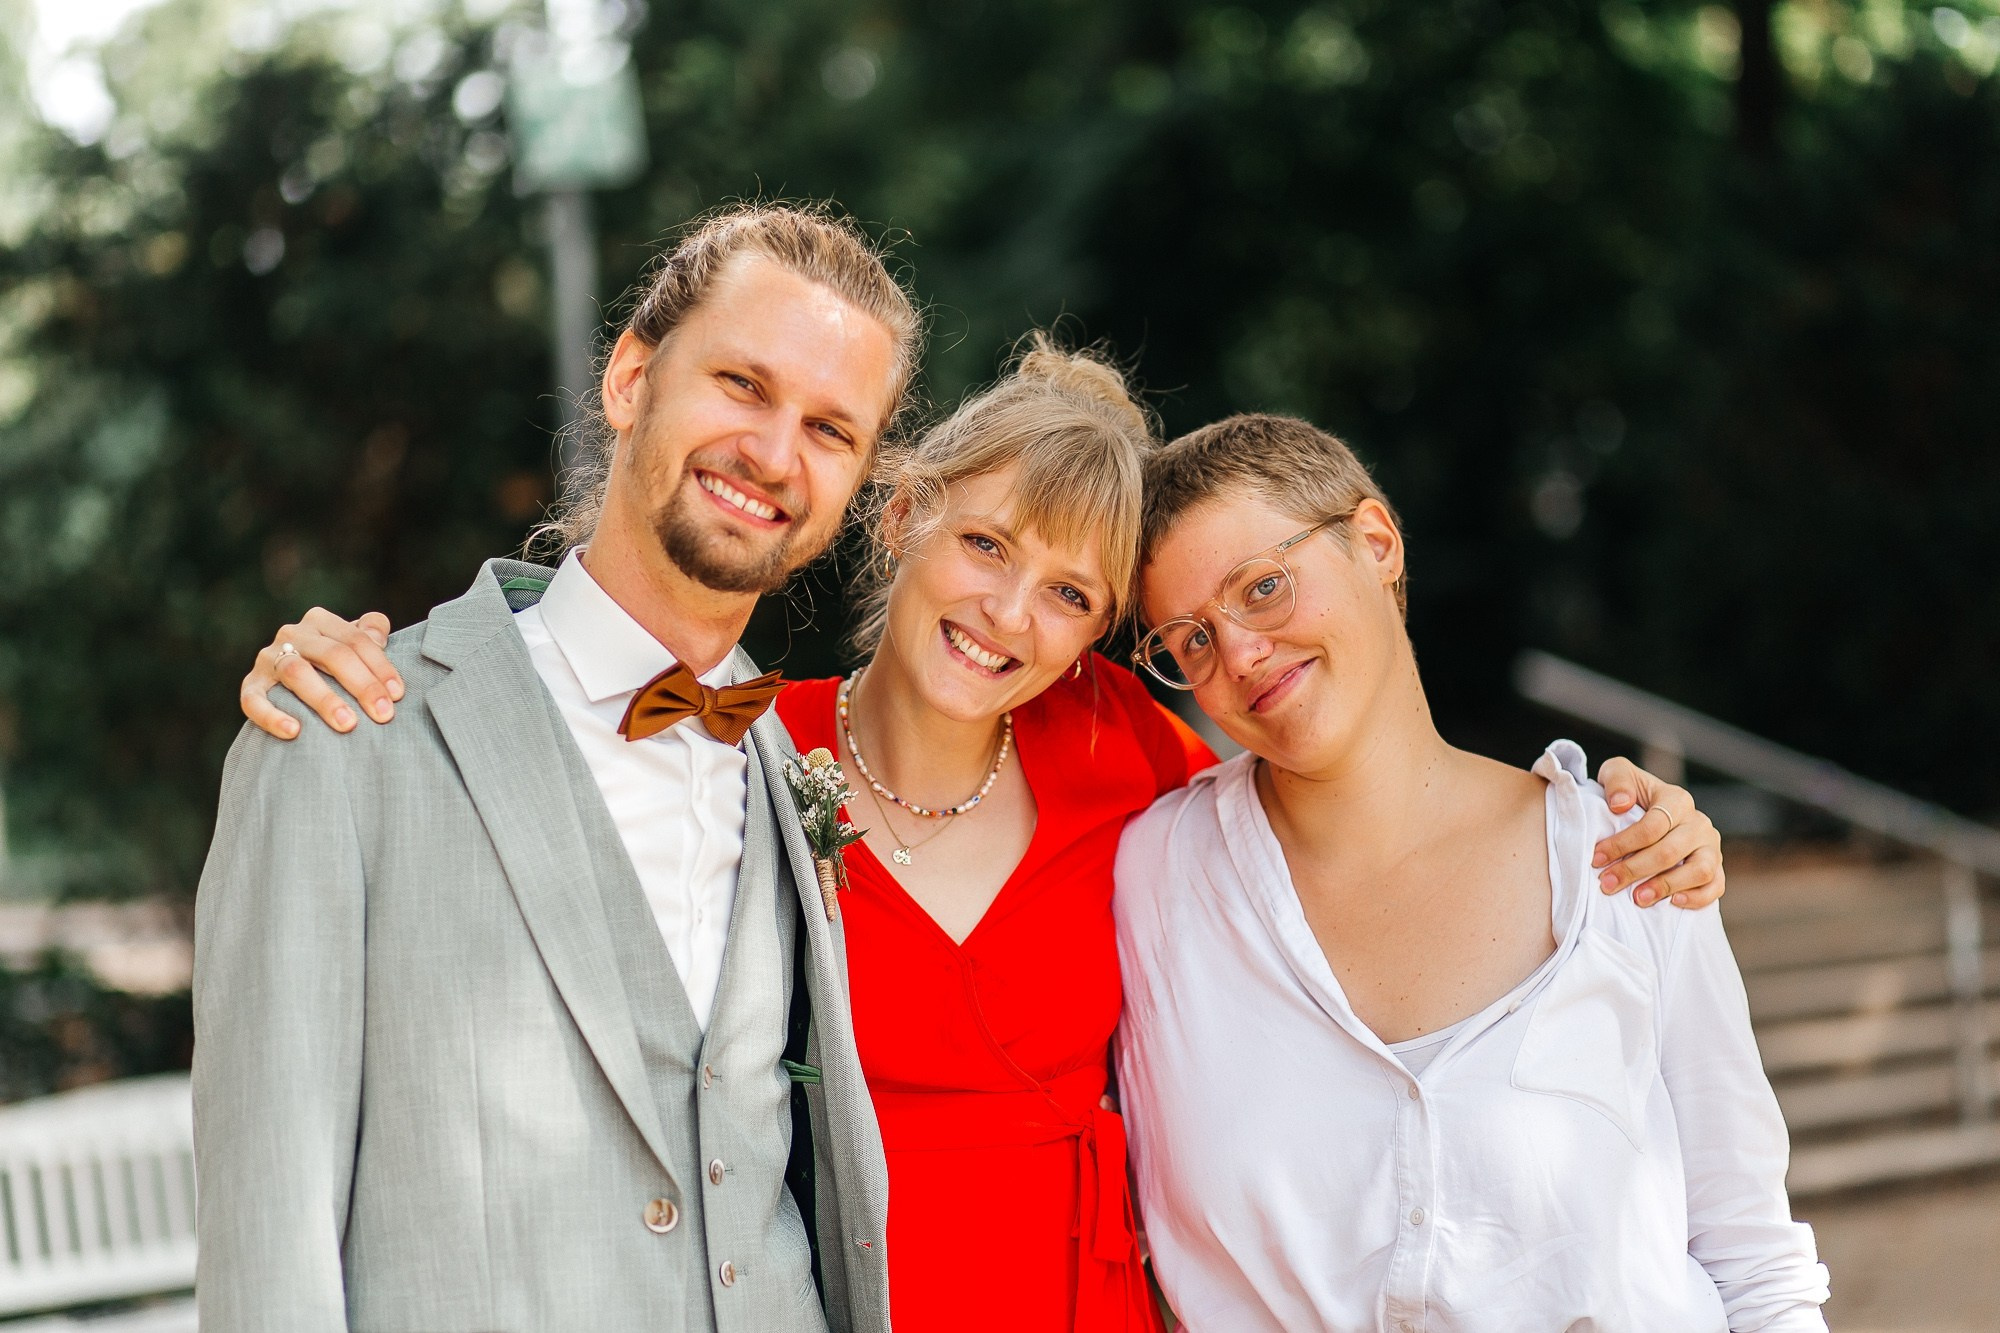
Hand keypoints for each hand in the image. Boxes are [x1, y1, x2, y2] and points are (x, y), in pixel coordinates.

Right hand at [241, 608, 403, 739]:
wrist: (289, 686)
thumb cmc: (333, 666)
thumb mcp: (351, 646)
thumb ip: (369, 635)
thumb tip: (378, 634)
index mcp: (320, 621)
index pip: (356, 640)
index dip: (380, 666)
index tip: (398, 695)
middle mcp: (292, 634)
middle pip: (332, 655)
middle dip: (362, 685)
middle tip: (384, 714)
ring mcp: (268, 659)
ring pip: (296, 673)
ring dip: (324, 699)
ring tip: (348, 724)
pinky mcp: (251, 685)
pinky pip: (254, 700)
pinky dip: (272, 716)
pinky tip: (294, 731)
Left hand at [1592, 757, 1724, 909]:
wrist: (1647, 809)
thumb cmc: (1630, 793)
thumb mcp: (1617, 774)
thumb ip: (1617, 780)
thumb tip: (1620, 804)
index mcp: (1677, 799)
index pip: (1652, 826)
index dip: (1622, 844)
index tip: (1597, 858)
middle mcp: (1698, 822)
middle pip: (1670, 851)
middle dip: (1634, 870)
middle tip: (1607, 883)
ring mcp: (1711, 846)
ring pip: (1699, 870)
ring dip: (1666, 886)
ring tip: (1637, 898)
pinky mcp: (1716, 867)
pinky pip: (1716, 886)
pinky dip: (1698, 897)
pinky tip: (1673, 903)